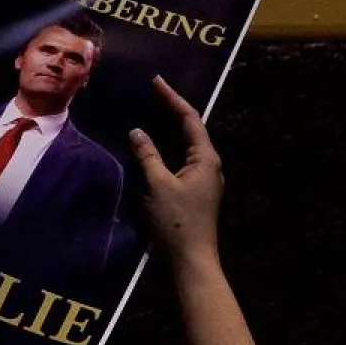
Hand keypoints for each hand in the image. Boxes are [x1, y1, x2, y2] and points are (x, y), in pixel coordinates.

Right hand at [128, 76, 222, 267]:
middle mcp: (208, 166)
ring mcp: (203, 181)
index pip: (189, 119)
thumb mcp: (158, 186)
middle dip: (171, 110)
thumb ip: (147, 156)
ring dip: (167, 131)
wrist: (191, 262)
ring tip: (148, 115)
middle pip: (190, 130)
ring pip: (184, 147)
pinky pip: (179, 162)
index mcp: (206, 158)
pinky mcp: (193, 193)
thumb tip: (137, 131)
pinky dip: (165, 151)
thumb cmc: (177, 222)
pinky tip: (150, 150)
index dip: (172, 98)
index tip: (156, 81)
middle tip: (151, 93)